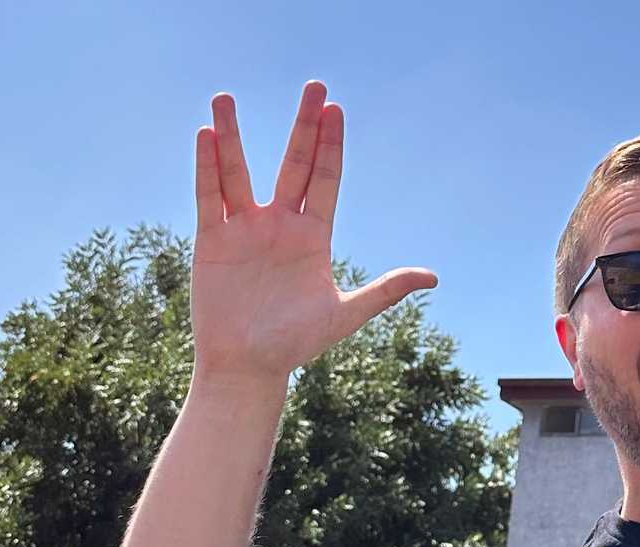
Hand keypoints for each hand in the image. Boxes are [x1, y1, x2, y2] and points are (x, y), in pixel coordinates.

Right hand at [191, 82, 436, 384]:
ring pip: (239, 173)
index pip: (325, 180)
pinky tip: (206, 136)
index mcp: (313, 237)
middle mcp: (280, 225)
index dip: (331, 145)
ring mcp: (245, 230)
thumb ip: (384, 291)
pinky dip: (207, 168)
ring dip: (232, 137)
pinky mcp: (212, 241)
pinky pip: (210, 197)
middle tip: (314, 86)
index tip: (336, 110)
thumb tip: (432, 277)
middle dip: (304, 126)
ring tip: (225, 98)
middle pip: (293, 164)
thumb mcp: (345, 315)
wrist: (248, 368)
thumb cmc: (296, 346)